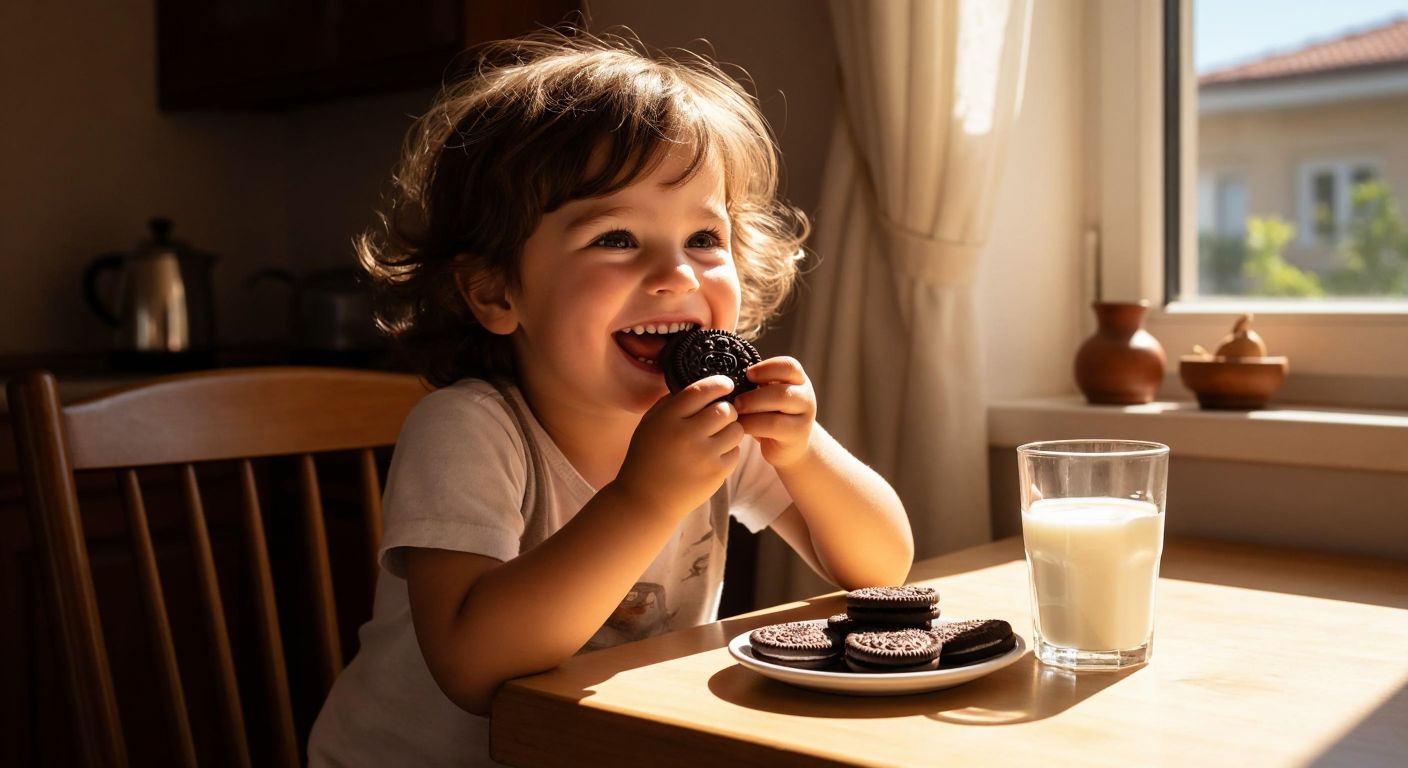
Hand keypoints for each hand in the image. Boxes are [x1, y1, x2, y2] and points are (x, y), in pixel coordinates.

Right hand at [612, 375, 743, 515]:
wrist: (646, 501)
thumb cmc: (646, 459)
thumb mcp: (650, 424)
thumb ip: (671, 403)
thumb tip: (699, 387)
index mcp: (668, 418)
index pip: (701, 391)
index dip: (718, 384)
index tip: (726, 384)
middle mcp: (687, 434)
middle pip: (726, 409)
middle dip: (726, 409)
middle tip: (720, 415)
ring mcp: (704, 455)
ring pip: (736, 429)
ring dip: (731, 429)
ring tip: (718, 436)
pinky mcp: (716, 473)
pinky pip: (736, 452)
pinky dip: (729, 451)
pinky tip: (714, 455)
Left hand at [734, 356, 815, 468]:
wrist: (791, 446)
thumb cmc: (773, 415)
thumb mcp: (769, 396)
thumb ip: (759, 385)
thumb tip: (728, 377)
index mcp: (798, 380)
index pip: (789, 366)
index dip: (767, 368)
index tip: (748, 374)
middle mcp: (806, 396)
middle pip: (782, 390)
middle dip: (754, 395)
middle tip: (735, 401)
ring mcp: (804, 417)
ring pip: (779, 408)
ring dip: (752, 408)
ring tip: (736, 413)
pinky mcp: (797, 435)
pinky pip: (773, 426)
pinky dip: (752, 424)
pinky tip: (740, 426)